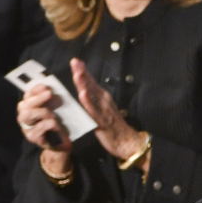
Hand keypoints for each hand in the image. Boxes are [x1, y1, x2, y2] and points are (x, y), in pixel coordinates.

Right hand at [17, 85, 71, 155]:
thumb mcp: (54, 109)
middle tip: (50, 94)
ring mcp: (26, 128)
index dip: (35, 90)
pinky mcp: (32, 137)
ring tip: (53, 115)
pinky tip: (56, 125)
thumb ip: (50, 99)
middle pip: (24, 105)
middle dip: (37, 98)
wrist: (61, 143)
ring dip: (42, 112)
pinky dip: (48, 124)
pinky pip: (38, 128)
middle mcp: (24, 117)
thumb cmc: (58, 123)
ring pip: (27, 115)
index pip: (27, 95)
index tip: (46, 87)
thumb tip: (49, 88)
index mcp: (29, 107)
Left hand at [69, 59, 149, 174]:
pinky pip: (94, 111)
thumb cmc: (113, 126)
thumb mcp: (102, 109)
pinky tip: (83, 95)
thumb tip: (84, 91)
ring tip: (77, 74)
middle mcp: (103, 101)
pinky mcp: (102, 121)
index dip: (83, 71)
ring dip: (84, 85)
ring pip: (92, 95)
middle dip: (82, 73)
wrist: (127, 141)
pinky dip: (88, 103)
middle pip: (90, 85)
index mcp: (102, 97)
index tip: (75, 61)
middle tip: (74, 61)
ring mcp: (103, 110)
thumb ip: (93, 100)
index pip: (91, 82)